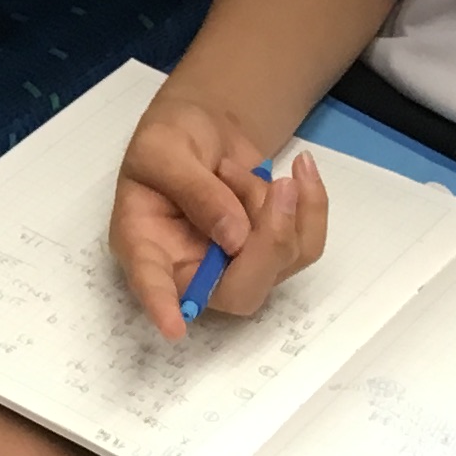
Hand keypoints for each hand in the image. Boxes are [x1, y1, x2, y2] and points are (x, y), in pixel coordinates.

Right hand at [109, 94, 322, 342]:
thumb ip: (193, 189)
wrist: (205, 127)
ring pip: (280, 262)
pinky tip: (297, 169)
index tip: (172, 328)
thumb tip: (234, 239)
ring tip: (235, 168)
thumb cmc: (169, 137)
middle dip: (269, 244)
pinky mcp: (273, 254)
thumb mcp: (164, 147)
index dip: (162, 305)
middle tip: (280, 187)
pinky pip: (308, 243)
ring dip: (273, 204)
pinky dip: (310, 203)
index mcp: (145, 244)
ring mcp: (236, 267)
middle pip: (238, 291)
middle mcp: (191, 268)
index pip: (151, 282)